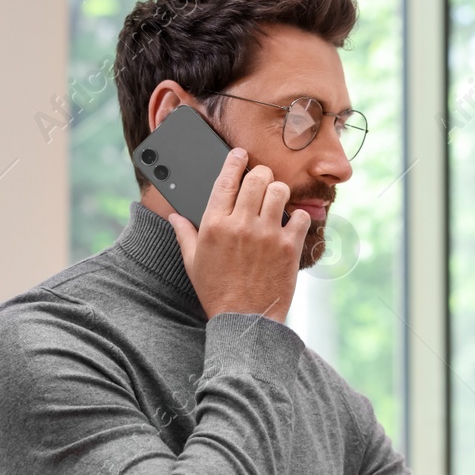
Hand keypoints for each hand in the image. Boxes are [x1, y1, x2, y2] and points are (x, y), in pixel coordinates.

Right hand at [168, 147, 309, 321]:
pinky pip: (300, 216)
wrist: (244, 320)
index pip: (226, 179)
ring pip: (279, 191)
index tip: (241, 154)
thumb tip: (175, 216)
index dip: (235, 161)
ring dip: (279, 192)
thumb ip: (185, 234)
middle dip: (260, 174)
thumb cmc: (217, 292)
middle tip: (262, 180)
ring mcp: (266, 234)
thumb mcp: (193, 263)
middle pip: (257, 178)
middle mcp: (241, 224)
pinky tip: (291, 223)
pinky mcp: (288, 247)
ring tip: (276, 201)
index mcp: (214, 224)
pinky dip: (298, 217)